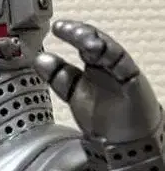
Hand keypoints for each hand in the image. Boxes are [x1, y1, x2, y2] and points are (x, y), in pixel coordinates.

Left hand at [34, 20, 161, 142]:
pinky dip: (112, 57)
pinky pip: (123, 65)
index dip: (69, 36)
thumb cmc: (102, 120)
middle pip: (94, 43)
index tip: (55, 28)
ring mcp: (119, 72)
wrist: (123, 142)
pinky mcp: (131, 80)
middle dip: (79, 33)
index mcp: (91, 69)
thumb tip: (39, 59)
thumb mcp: (73, 95)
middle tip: (63, 28)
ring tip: (79, 37)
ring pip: (108, 50)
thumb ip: (58, 79)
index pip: (79, 48)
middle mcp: (105, 67)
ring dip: (94, 41)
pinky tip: (100, 50)